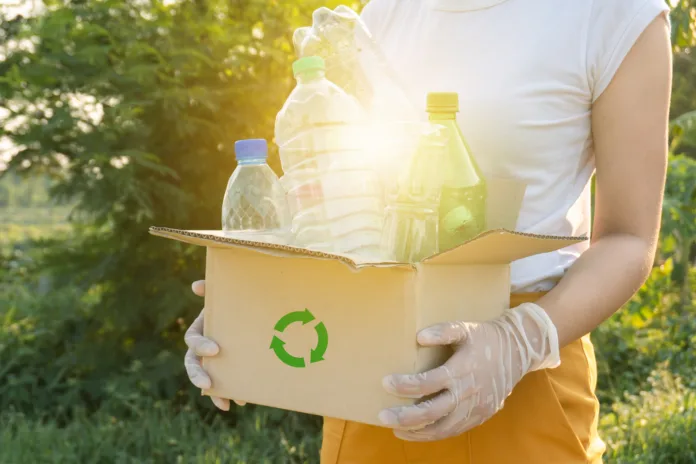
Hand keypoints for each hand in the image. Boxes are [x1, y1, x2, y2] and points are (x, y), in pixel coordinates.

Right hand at [184, 280, 244, 410]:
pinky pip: (225, 385)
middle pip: (193, 365)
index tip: (214, 350)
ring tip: (225, 403)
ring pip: (208, 380)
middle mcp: (203, 349)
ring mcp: (215, 361)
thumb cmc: (234, 303)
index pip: (192, 340)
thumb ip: (212, 289)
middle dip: (198, 376)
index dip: (201, 346)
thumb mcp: (224, 295)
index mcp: (200, 330)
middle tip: (207, 385)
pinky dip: (231, 394)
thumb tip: (197, 286)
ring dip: (215, 394)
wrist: (249, 313)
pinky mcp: (228, 369)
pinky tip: (243, 400)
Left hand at [378, 302, 559, 440]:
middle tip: (383, 416)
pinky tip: (418, 432)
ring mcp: (475, 408)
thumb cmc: (485, 338)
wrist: (517, 352)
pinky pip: (454, 431)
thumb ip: (443, 331)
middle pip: (432, 411)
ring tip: (396, 430)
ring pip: (443, 428)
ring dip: (417, 431)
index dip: (405, 386)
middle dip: (405, 416)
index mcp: (462, 370)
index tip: (385, 383)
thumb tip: (420, 337)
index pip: (428, 383)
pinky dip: (434, 434)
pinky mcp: (480, 416)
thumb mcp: (465, 328)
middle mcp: (468, 393)